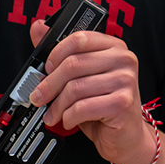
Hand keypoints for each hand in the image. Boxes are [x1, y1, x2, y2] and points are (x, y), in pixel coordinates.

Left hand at [27, 18, 151, 163]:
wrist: (125, 136)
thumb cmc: (104, 104)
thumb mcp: (82, 76)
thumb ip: (62, 52)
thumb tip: (39, 27)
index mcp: (114, 47)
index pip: (80, 39)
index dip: (56, 53)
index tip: (46, 68)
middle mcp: (124, 60)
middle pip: (73, 64)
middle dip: (49, 84)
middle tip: (38, 96)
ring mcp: (126, 81)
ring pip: (75, 88)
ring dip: (56, 106)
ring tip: (53, 114)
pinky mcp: (123, 103)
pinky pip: (82, 107)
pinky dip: (68, 117)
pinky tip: (69, 120)